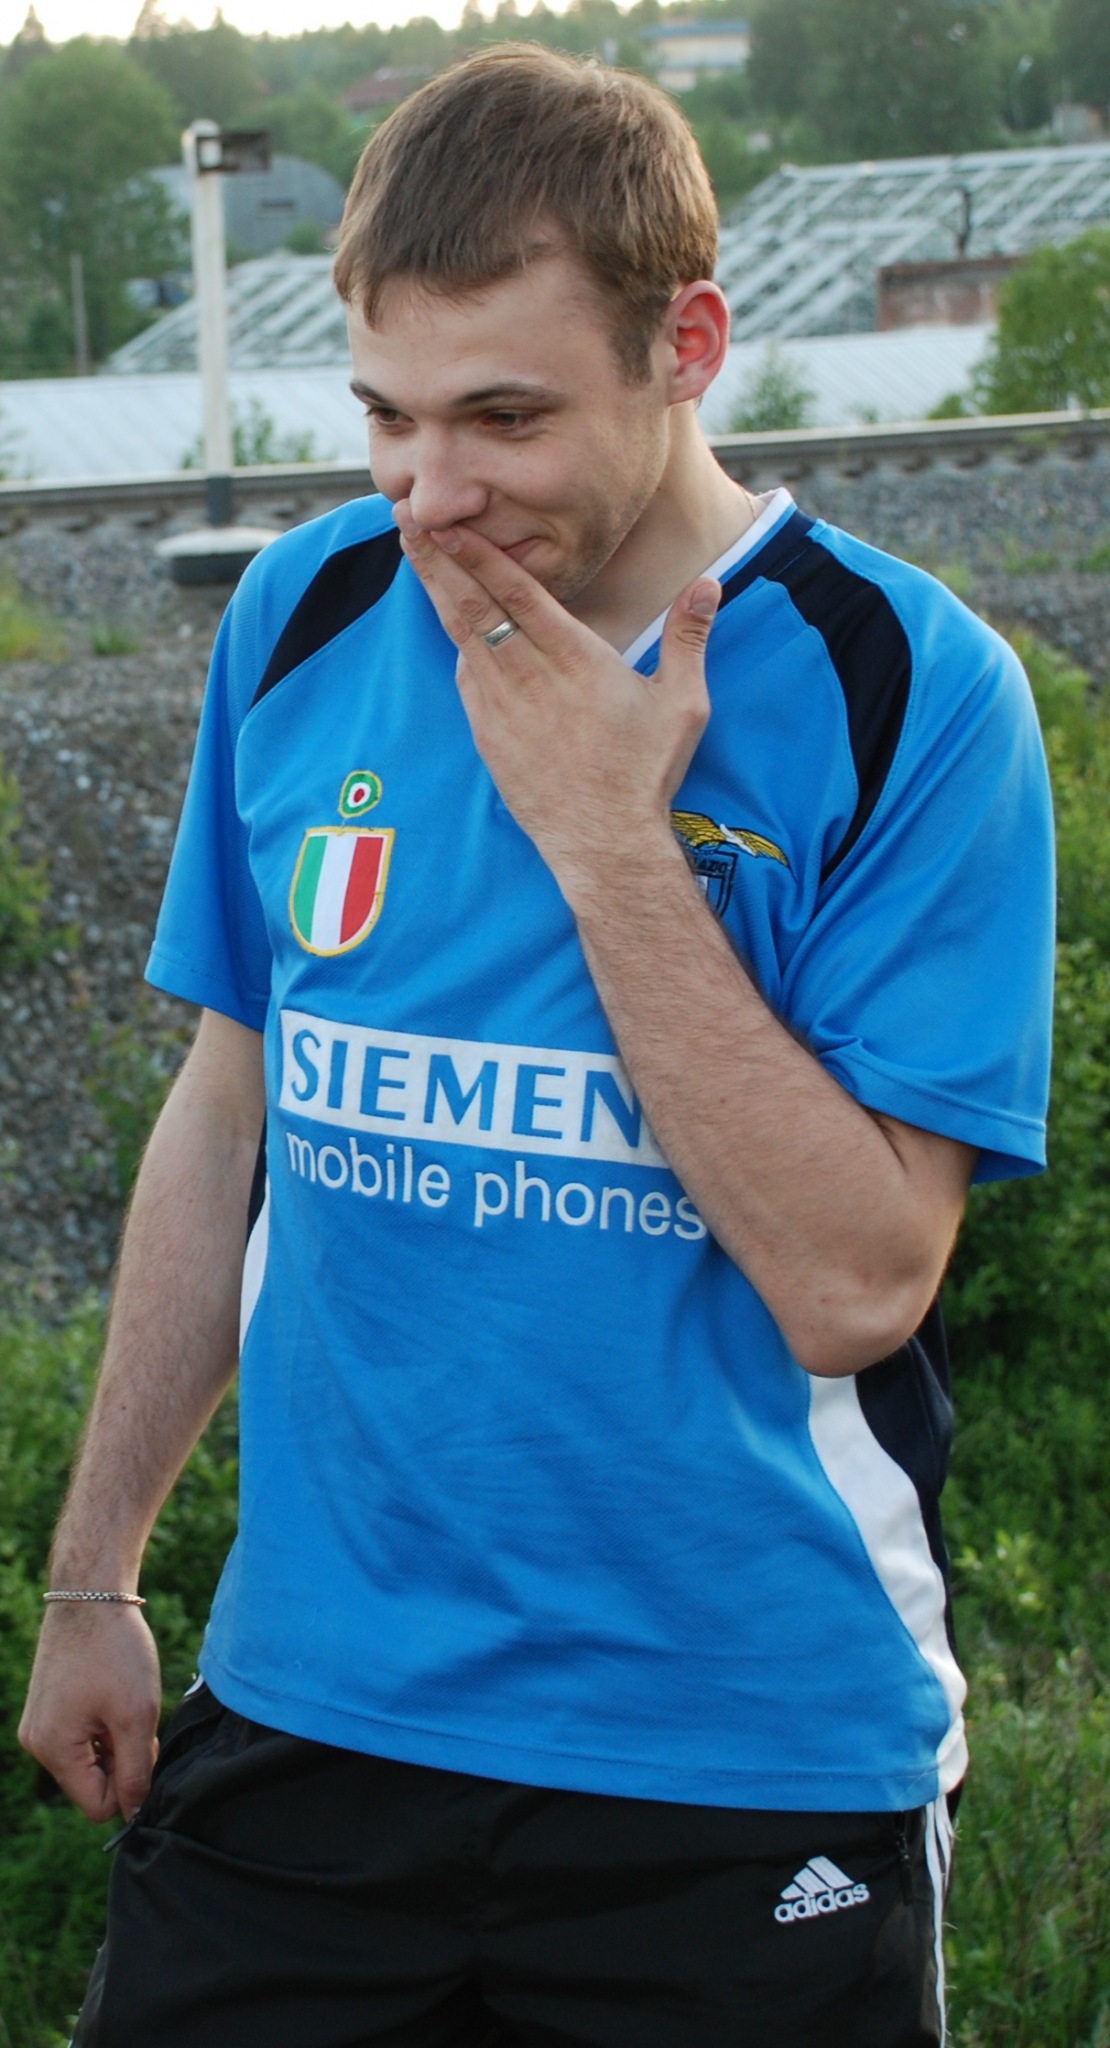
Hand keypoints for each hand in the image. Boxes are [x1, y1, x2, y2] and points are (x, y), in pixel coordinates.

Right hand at [19, 1603, 161, 1822]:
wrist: (92, 1595)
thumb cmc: (115, 1652)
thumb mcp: (135, 1717)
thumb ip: (134, 1773)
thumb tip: (134, 1815)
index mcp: (52, 1750)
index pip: (97, 1806)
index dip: (129, 1785)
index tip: (144, 1746)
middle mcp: (36, 1743)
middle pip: (91, 1784)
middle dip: (121, 1760)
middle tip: (136, 1718)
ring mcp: (38, 1723)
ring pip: (88, 1760)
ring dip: (114, 1740)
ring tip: (123, 1700)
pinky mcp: (47, 1707)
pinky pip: (79, 1737)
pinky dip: (102, 1723)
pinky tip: (112, 1692)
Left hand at [395, 509, 719, 903]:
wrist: (604, 842)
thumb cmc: (645, 773)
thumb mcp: (682, 703)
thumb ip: (688, 637)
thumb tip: (708, 583)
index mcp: (574, 659)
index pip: (516, 593)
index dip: (478, 554)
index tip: (448, 522)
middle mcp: (529, 678)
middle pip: (474, 605)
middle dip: (439, 559)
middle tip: (406, 517)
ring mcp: (502, 708)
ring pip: (462, 636)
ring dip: (438, 591)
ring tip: (416, 553)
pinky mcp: (489, 735)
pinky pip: (467, 678)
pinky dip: (458, 643)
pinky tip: (452, 622)